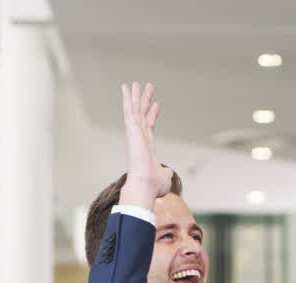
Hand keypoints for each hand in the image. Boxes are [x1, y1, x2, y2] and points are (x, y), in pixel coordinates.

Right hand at [117, 82, 173, 208]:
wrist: (145, 186)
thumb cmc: (153, 186)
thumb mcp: (165, 177)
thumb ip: (166, 172)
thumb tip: (168, 172)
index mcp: (147, 148)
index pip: (150, 128)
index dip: (153, 116)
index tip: (156, 104)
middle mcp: (139, 139)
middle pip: (142, 116)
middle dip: (144, 101)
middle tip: (146, 87)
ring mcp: (135, 134)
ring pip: (134, 110)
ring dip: (135, 96)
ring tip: (136, 83)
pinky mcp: (132, 131)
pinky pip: (129, 111)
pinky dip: (127, 99)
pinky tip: (127, 87)